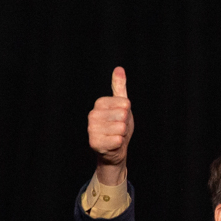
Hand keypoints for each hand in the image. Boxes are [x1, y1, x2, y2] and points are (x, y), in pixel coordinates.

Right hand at [88, 67, 133, 186]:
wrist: (114, 151)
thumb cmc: (119, 127)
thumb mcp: (122, 106)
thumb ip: (119, 87)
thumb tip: (119, 69)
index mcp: (99, 103)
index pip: (125, 103)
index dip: (128, 113)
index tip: (121, 118)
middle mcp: (92, 115)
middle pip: (123, 115)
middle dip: (125, 124)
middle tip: (119, 129)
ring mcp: (92, 129)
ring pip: (121, 127)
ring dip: (122, 135)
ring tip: (116, 137)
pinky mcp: (95, 143)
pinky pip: (117, 140)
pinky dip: (119, 144)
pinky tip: (113, 145)